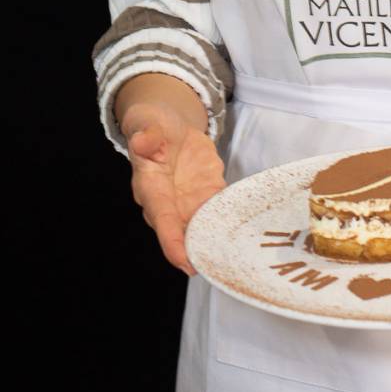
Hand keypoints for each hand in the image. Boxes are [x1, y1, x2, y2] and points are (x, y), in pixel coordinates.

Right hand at [123, 101, 226, 275]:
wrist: (169, 126)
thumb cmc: (153, 127)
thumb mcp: (147, 124)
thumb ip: (146, 135)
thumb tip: (143, 141)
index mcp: (152, 188)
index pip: (162, 220)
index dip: (172, 243)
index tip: (185, 263)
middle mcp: (171, 203)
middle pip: (185, 233)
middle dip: (200, 250)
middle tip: (218, 267)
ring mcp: (191, 200)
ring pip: (205, 225)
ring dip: (218, 239)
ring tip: (236, 257)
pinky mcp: (209, 191)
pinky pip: (221, 208)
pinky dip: (231, 219)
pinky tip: (247, 232)